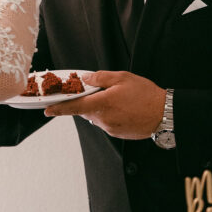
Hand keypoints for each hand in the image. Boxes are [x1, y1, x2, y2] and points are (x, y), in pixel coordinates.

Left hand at [44, 70, 165, 139]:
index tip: (47, 110)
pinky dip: (110, 115)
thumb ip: (100, 78)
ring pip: (96, 117)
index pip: (74, 107)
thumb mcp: (122, 78)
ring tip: (120, 100)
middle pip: (86, 111)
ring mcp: (110, 128)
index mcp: (102, 104)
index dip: (59, 109)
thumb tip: (85, 79)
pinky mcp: (117, 133)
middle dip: (89, 101)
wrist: (164, 114)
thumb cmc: (145, 94)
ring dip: (101, 108)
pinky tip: (124, 108)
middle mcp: (103, 119)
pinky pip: (107, 123)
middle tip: (103, 91)